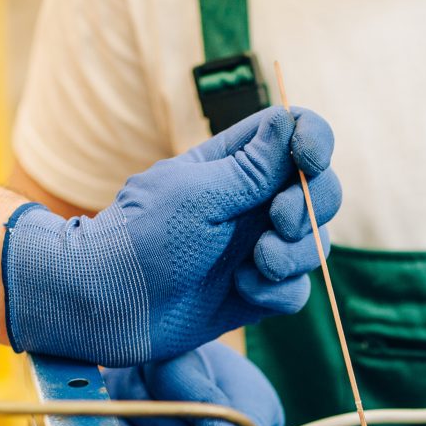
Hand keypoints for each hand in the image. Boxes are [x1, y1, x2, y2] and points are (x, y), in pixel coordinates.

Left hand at [2, 106, 339, 366]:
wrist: (106, 305)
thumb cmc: (141, 238)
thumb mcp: (198, 194)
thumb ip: (252, 166)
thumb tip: (290, 120)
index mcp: (236, 162)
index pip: (296, 133)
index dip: (315, 142)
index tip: (309, 161)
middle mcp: (252, 202)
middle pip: (319, 190)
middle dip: (309, 206)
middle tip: (277, 221)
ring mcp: (256, 247)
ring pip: (313, 244)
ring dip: (294, 254)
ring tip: (257, 263)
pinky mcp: (256, 292)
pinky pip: (296, 289)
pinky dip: (278, 291)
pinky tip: (243, 291)